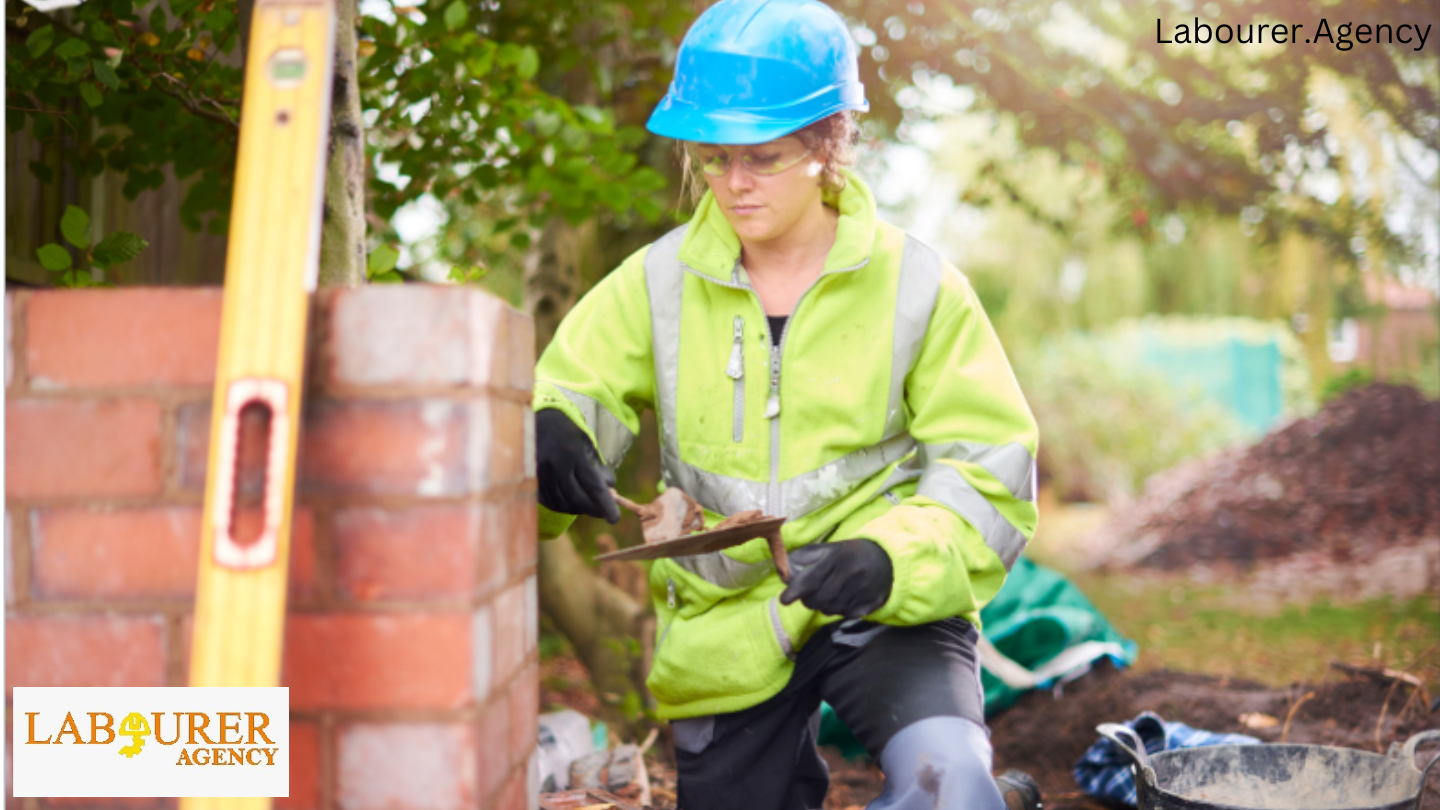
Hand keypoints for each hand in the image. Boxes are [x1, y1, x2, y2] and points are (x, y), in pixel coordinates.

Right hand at [535, 409, 620, 523]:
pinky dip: (563, 506)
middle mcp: (555, 463)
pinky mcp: (531, 479)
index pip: (593, 484)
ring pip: (563, 502)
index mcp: (573, 451)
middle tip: (604, 513)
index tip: (614, 518)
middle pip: (577, 498)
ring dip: (579, 509)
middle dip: (593, 509)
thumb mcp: (586, 443)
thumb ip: (598, 466)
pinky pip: (549, 501)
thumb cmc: (566, 432)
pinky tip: (571, 503)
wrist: (534, 421)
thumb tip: (610, 489)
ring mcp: (540, 472)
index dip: (605, 504)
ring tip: (589, 505)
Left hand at [779, 539, 892, 618]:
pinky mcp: (871, 602)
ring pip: (831, 609)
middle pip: (819, 599)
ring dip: (822, 606)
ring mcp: (863, 589)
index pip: (810, 579)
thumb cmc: (849, 554)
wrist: (886, 558)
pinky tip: (840, 600)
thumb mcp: (828, 548)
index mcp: (838, 557)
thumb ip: (804, 558)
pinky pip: (845, 615)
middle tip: (808, 596)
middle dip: (808, 600)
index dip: (794, 591)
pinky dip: (838, 610)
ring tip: (826, 595)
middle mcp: (852, 573)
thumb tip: (784, 572)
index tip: (784, 600)